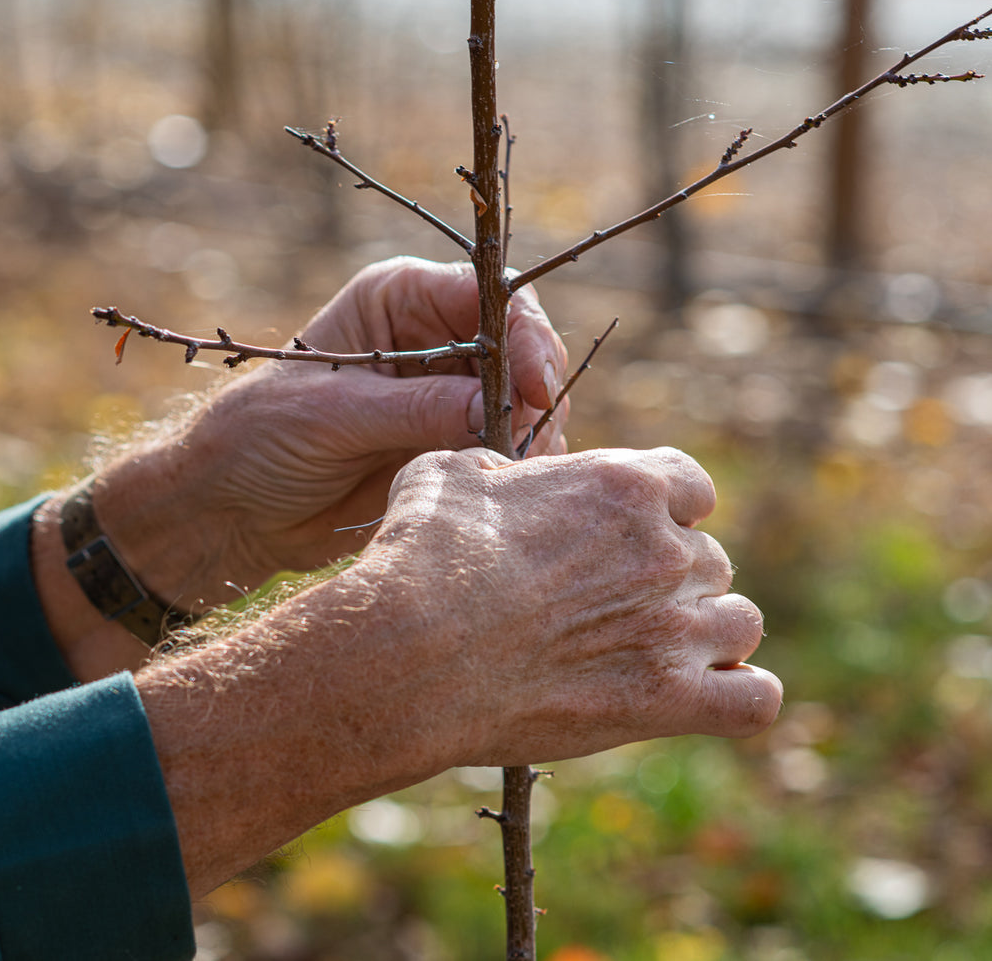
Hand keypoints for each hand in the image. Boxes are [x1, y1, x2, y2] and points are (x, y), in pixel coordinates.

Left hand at [93, 256, 567, 606]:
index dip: (525, 336)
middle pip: (523, 349)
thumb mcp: (332, 416)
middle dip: (537, 395)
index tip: (537, 388)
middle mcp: (434, 338)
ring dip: (533, 437)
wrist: (231, 512)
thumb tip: (499, 409)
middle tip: (529, 445)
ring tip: (513, 474)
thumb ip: (417, 409)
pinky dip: (518, 470)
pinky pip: (508, 451)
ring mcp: (448, 395)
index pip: (490, 297)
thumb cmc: (258, 440)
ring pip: (528, 404)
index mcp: (398, 301)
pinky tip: (506, 492)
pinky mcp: (451, 448)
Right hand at [355, 445, 781, 768]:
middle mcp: (664, 551)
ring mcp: (675, 629)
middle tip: (607, 608)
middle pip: (707, 559)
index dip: (664, 508)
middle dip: (667, 580)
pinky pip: (755, 700)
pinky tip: (702, 699)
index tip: (627, 533)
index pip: (690, 483)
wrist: (414, 649)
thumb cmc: (422, 557)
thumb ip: (491, 468)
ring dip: (707, 636)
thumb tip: (494, 476)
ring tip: (653, 654)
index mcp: (623, 486)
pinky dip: (740, 698)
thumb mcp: (444, 476)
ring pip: (741, 624)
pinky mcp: (671, 702)